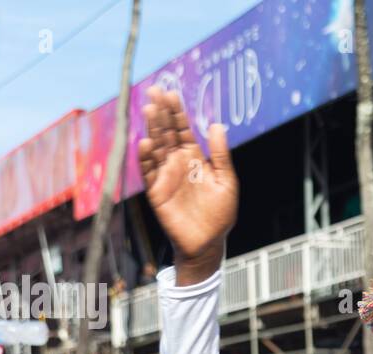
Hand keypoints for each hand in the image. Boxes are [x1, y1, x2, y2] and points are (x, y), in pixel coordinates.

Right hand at [138, 87, 238, 283]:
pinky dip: (146, 159)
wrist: (208, 243)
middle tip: (155, 91)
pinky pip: (149, 173)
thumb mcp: (226, 182)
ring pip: (156, 148)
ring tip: (150, 110)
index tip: (170, 93)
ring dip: (152, 130)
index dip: (176, 112)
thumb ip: (221, 156)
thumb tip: (217, 125)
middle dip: (161, 113)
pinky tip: (146, 143)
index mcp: (194, 158)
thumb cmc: (220, 214)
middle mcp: (177, 163)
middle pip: (166, 133)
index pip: (182, 130)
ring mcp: (165, 176)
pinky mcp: (157, 192)